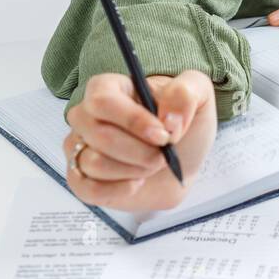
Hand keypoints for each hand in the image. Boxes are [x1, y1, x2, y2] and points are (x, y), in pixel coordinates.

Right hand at [63, 69, 217, 212]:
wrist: (180, 163)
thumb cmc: (182, 125)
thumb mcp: (199, 95)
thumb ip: (186, 94)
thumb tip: (168, 120)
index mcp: (109, 88)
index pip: (103, 100)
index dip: (133, 120)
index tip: (163, 135)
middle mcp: (87, 115)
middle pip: (100, 135)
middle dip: (141, 152)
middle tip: (163, 155)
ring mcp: (79, 148)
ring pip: (94, 163)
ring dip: (133, 170)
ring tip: (151, 165)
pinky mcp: (80, 179)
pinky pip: (86, 189)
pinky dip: (117, 190)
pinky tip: (136, 182)